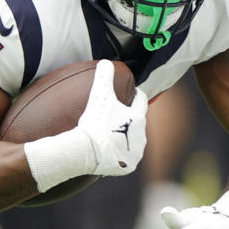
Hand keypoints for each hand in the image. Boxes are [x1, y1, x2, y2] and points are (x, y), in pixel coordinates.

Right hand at [76, 60, 147, 175]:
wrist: (87, 150)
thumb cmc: (94, 123)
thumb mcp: (99, 96)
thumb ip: (103, 77)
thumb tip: (105, 62)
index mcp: (138, 117)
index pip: (141, 101)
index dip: (136, 95)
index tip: (133, 92)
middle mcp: (141, 135)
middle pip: (137, 123)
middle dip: (130, 119)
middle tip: (116, 117)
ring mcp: (136, 152)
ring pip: (134, 141)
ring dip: (126, 138)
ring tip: (112, 136)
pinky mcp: (128, 166)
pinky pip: (126, 158)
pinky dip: (120, 155)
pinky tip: (110, 152)